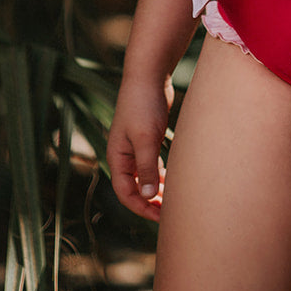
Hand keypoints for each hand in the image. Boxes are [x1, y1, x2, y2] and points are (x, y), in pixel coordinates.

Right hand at [106, 75, 174, 219]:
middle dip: (150, 202)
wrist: (149, 74)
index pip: (125, 193)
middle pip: (134, 187)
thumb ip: (148, 168)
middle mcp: (123, 154)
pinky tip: (172, 178)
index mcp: (117, 157)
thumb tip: (149, 197)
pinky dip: (160, 173)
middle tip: (169, 213)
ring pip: (144, 176)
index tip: (161, 217)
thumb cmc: (144, 105)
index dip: (141, 208)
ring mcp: (135, 145)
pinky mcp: (147, 136)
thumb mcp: (146, 138)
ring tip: (173, 199)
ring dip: (156, 189)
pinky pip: (151, 163)